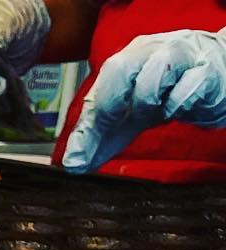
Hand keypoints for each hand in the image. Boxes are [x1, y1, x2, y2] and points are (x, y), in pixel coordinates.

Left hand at [62, 28, 225, 169]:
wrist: (216, 77)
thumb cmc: (168, 93)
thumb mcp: (129, 117)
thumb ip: (100, 138)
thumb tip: (72, 164)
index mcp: (129, 59)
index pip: (101, 81)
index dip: (89, 117)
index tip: (78, 154)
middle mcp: (151, 51)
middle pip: (120, 68)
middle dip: (110, 104)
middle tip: (112, 126)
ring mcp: (181, 57)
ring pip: (154, 74)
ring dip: (146, 103)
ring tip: (153, 113)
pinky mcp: (206, 72)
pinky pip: (187, 87)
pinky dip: (176, 105)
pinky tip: (174, 111)